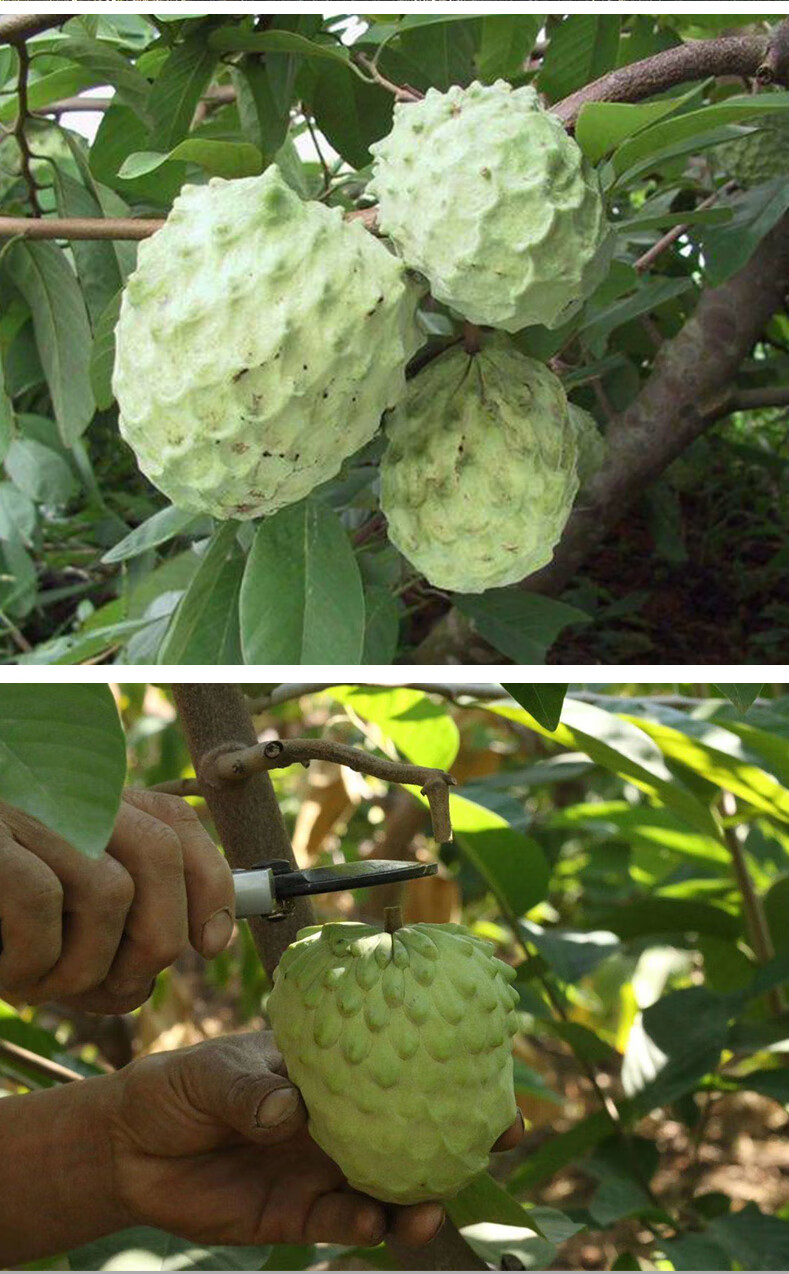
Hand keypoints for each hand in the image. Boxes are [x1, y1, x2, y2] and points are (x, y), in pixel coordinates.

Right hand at [0, 789, 234, 1011]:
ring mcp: (19, 814)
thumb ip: (112, 947)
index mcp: (89, 810)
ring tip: (39, 985)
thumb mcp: (61, 936)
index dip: (209, 884)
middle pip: (159, 854)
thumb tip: (163, 970)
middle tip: (110, 988)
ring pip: (110, 889)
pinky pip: (39, 900)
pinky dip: (33, 958)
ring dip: (83, 966)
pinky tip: (7, 974)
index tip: (209, 947)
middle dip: (154, 941)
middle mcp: (60, 798)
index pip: (176, 825)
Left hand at [108, 1032, 524, 1248]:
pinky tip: (373, 1225)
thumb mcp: (209, 1074)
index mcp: (324, 1069)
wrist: (130, 1152)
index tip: (488, 1064)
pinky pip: (345, 1223)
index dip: (441, 1063)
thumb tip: (290, 1109)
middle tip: (499, 1137)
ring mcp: (321, 1167)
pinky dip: (365, 1227)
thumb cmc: (176, 1088)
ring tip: (432, 1204)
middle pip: (409, 1125)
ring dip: (418, 1195)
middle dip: (456, 1132)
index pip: (391, 1062)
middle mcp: (335, 1118)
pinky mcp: (298, 1214)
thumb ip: (250, 1090)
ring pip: (388, 1183)